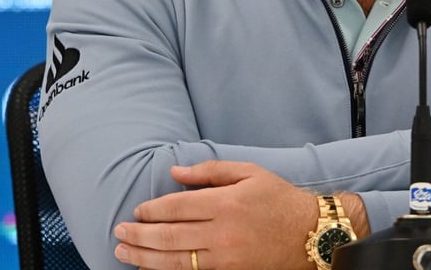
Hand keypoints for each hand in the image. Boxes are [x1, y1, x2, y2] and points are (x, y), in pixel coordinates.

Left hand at [113, 161, 315, 269]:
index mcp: (226, 202)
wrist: (311, 235)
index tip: (137, 211)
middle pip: (169, 236)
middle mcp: (223, 232)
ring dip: (144, 257)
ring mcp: (226, 257)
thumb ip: (210, 171)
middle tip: (119, 233)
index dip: (151, 210)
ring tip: (124, 252)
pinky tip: (150, 268)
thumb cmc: (279, 200)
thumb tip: (174, 173)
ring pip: (175, 260)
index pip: (177, 207)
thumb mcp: (249, 173)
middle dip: (139, 235)